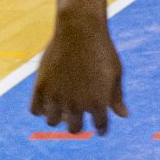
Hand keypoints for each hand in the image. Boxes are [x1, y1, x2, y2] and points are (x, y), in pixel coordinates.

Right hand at [30, 11, 126, 136]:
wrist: (80, 30)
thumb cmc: (102, 50)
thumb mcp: (115, 73)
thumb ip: (116, 97)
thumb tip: (124, 115)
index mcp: (97, 103)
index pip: (99, 126)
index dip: (101, 128)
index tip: (99, 127)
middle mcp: (76, 105)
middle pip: (74, 129)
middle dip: (77, 125)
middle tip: (77, 117)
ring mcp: (56, 97)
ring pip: (52, 122)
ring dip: (58, 117)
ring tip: (62, 108)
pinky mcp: (41, 87)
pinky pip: (35, 110)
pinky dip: (40, 109)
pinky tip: (47, 102)